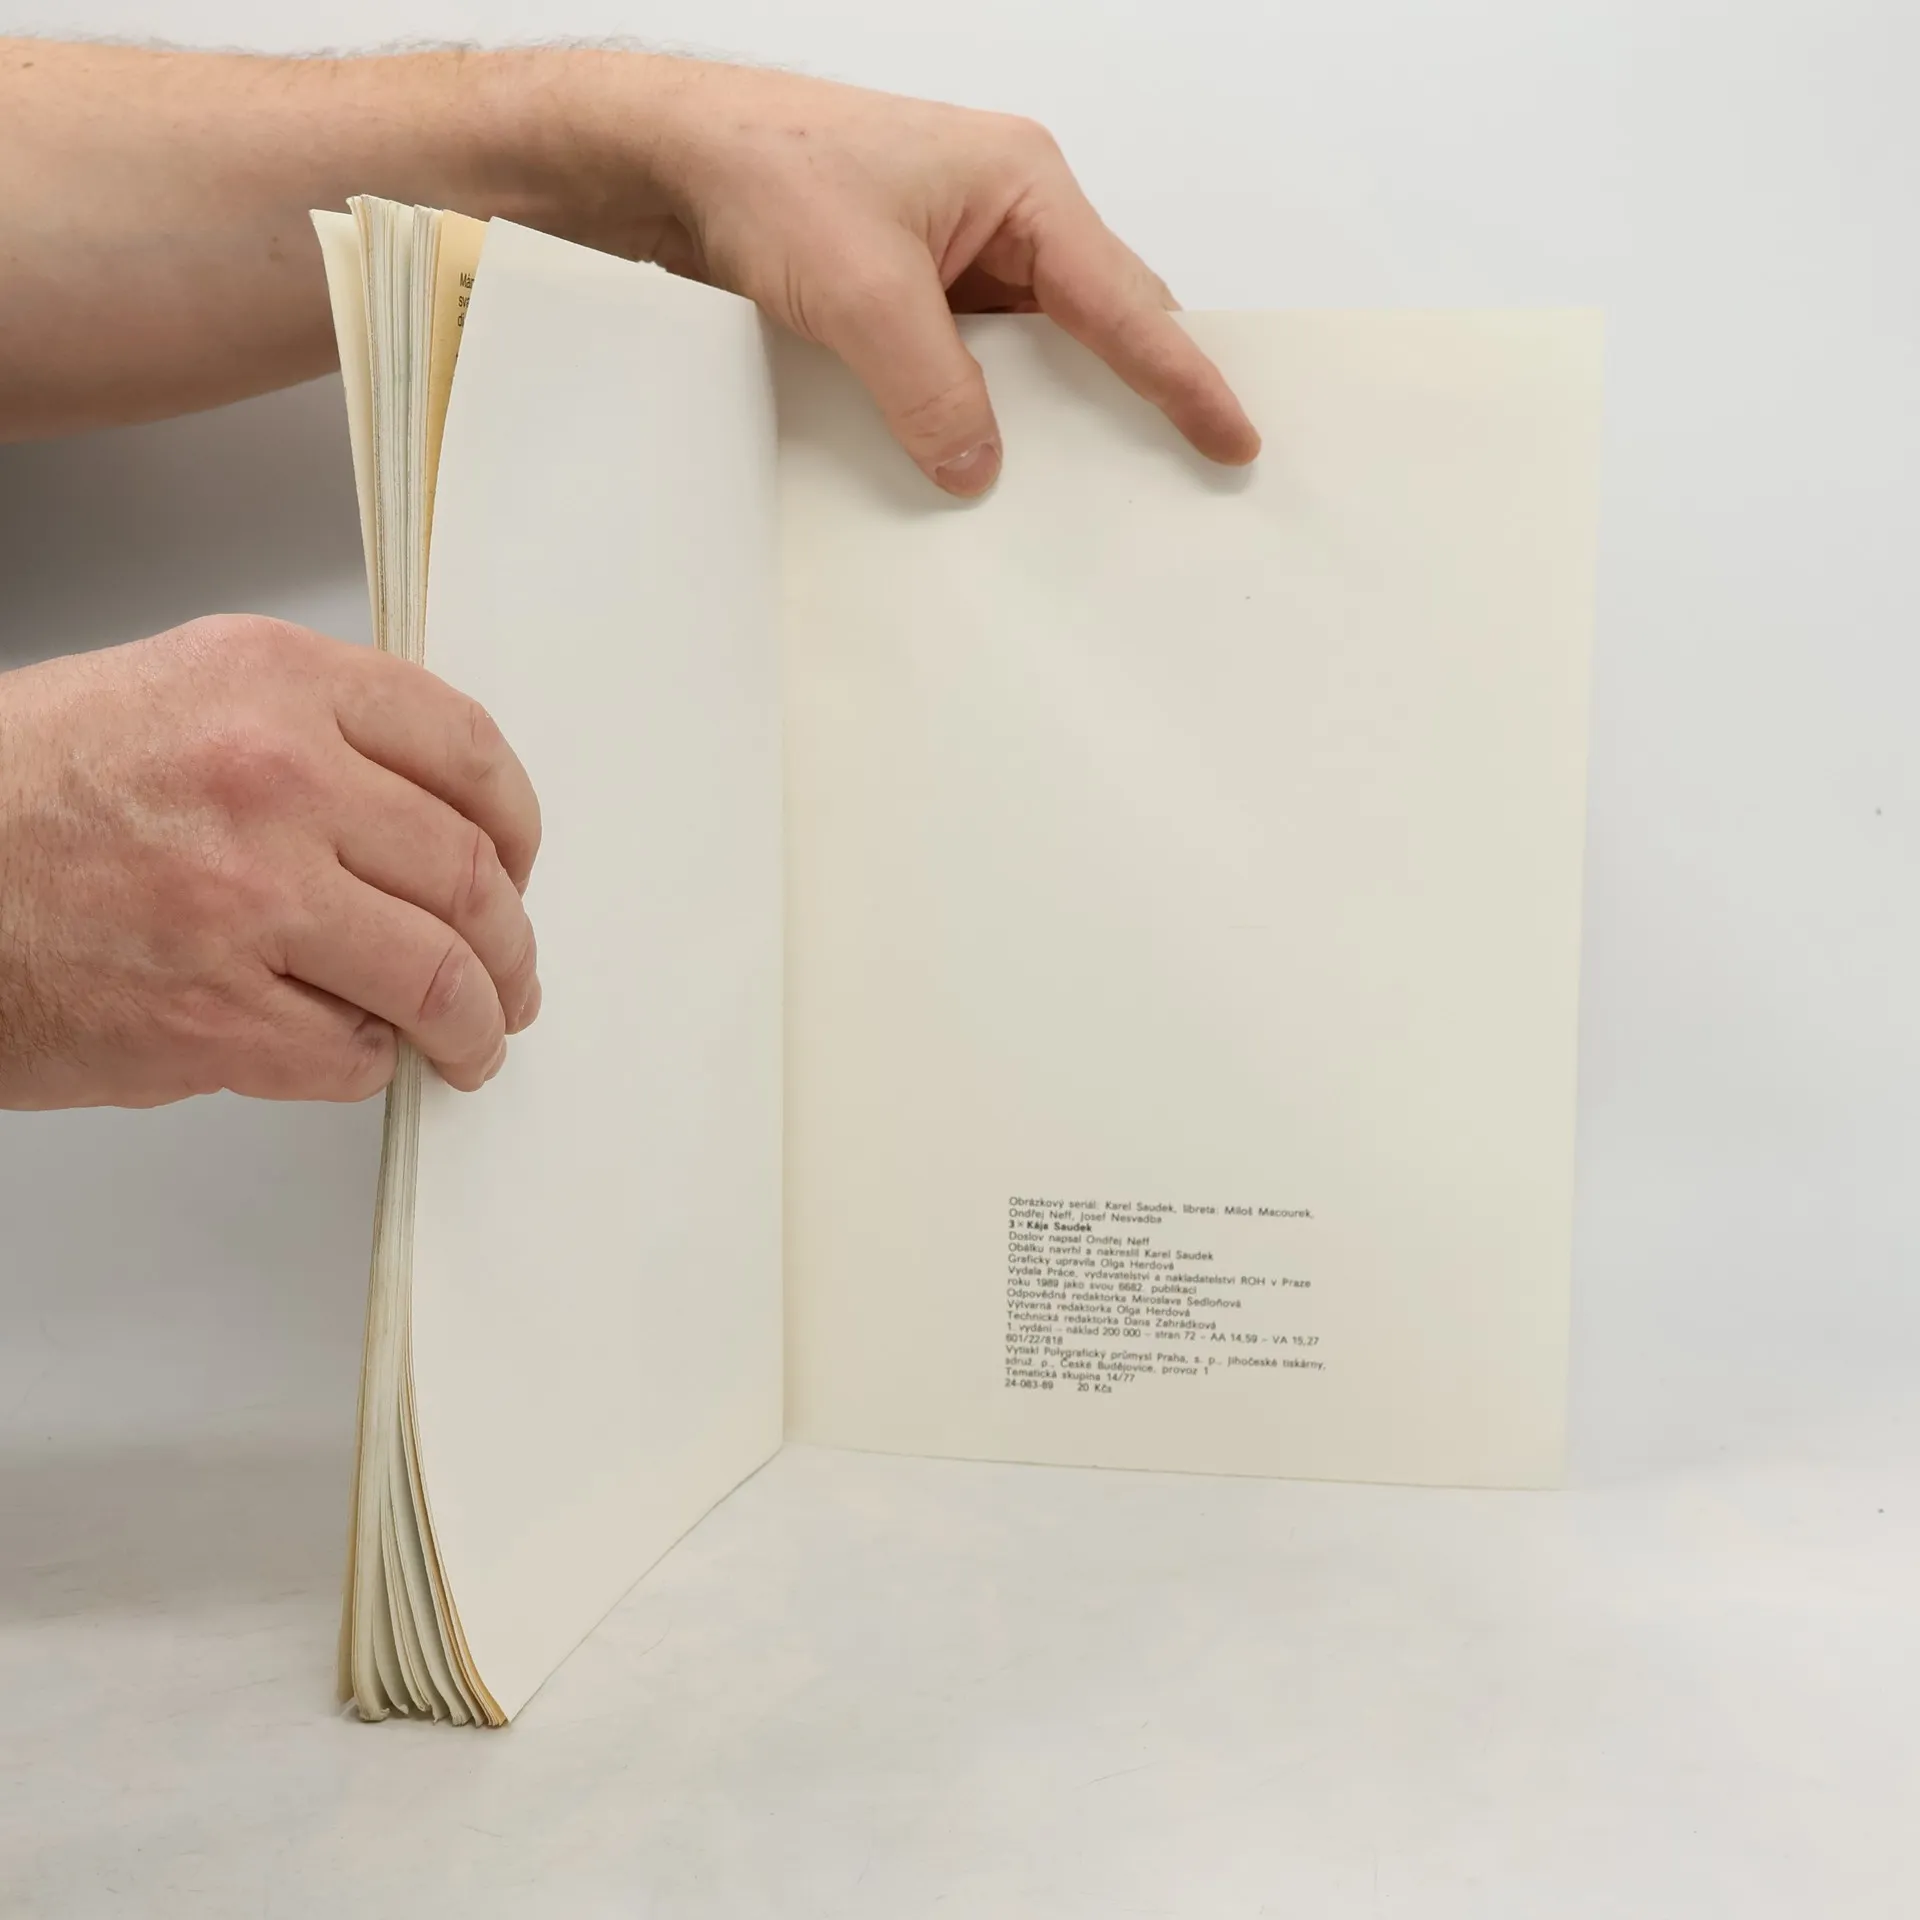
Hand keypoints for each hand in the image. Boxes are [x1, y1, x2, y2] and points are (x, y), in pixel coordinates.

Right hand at [0, 616, 541, 1109]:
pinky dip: (369, 1063)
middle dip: (511, 944)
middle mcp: (277, 780)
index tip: (520, 864)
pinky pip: (351, 1055)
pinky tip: (352, 1051)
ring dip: (474, 1023)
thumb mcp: (178, 696)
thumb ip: (315, 736)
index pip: (466, 749)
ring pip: (438, 978)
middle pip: (472, 876)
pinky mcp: (215, 1016)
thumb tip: (433, 820)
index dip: (518, 823)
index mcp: (272, 683)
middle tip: (511, 977)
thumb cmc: (23, 792)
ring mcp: (250, 902)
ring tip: (474, 1039)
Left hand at [608, 64, 1261, 496]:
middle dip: (1133, 395)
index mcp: (1022, 184)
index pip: (1126, 301)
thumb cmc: (765, 170)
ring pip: (1031, 353)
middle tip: (1180, 471)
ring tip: (1078, 489)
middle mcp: (1002, 215)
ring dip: (1042, 414)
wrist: (667, 159)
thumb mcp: (864, 293)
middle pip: (1096, 322)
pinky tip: (973, 460)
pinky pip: (971, 364)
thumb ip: (933, 387)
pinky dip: (976, 411)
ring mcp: (955, 255)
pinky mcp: (910, 292)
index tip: (1233, 437)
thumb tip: (978, 466)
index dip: (1184, 377)